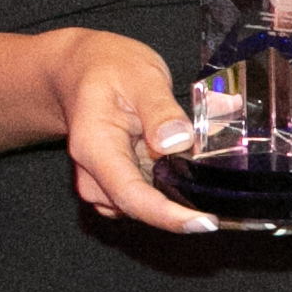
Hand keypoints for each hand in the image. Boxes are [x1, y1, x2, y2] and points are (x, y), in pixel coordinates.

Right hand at [48, 28, 218, 233]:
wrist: (80, 70)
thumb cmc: (108, 68)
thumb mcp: (141, 75)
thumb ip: (160, 109)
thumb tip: (178, 143)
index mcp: (94, 146)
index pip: (131, 195)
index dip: (168, 216)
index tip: (204, 223)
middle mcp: (92, 174)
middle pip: (139, 207)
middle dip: (178, 202)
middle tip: (211, 178)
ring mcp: (100, 183)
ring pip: (144, 204)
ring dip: (171, 189)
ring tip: (183, 150)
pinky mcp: (113, 184)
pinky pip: (144, 196)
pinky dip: (164, 184)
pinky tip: (170, 157)